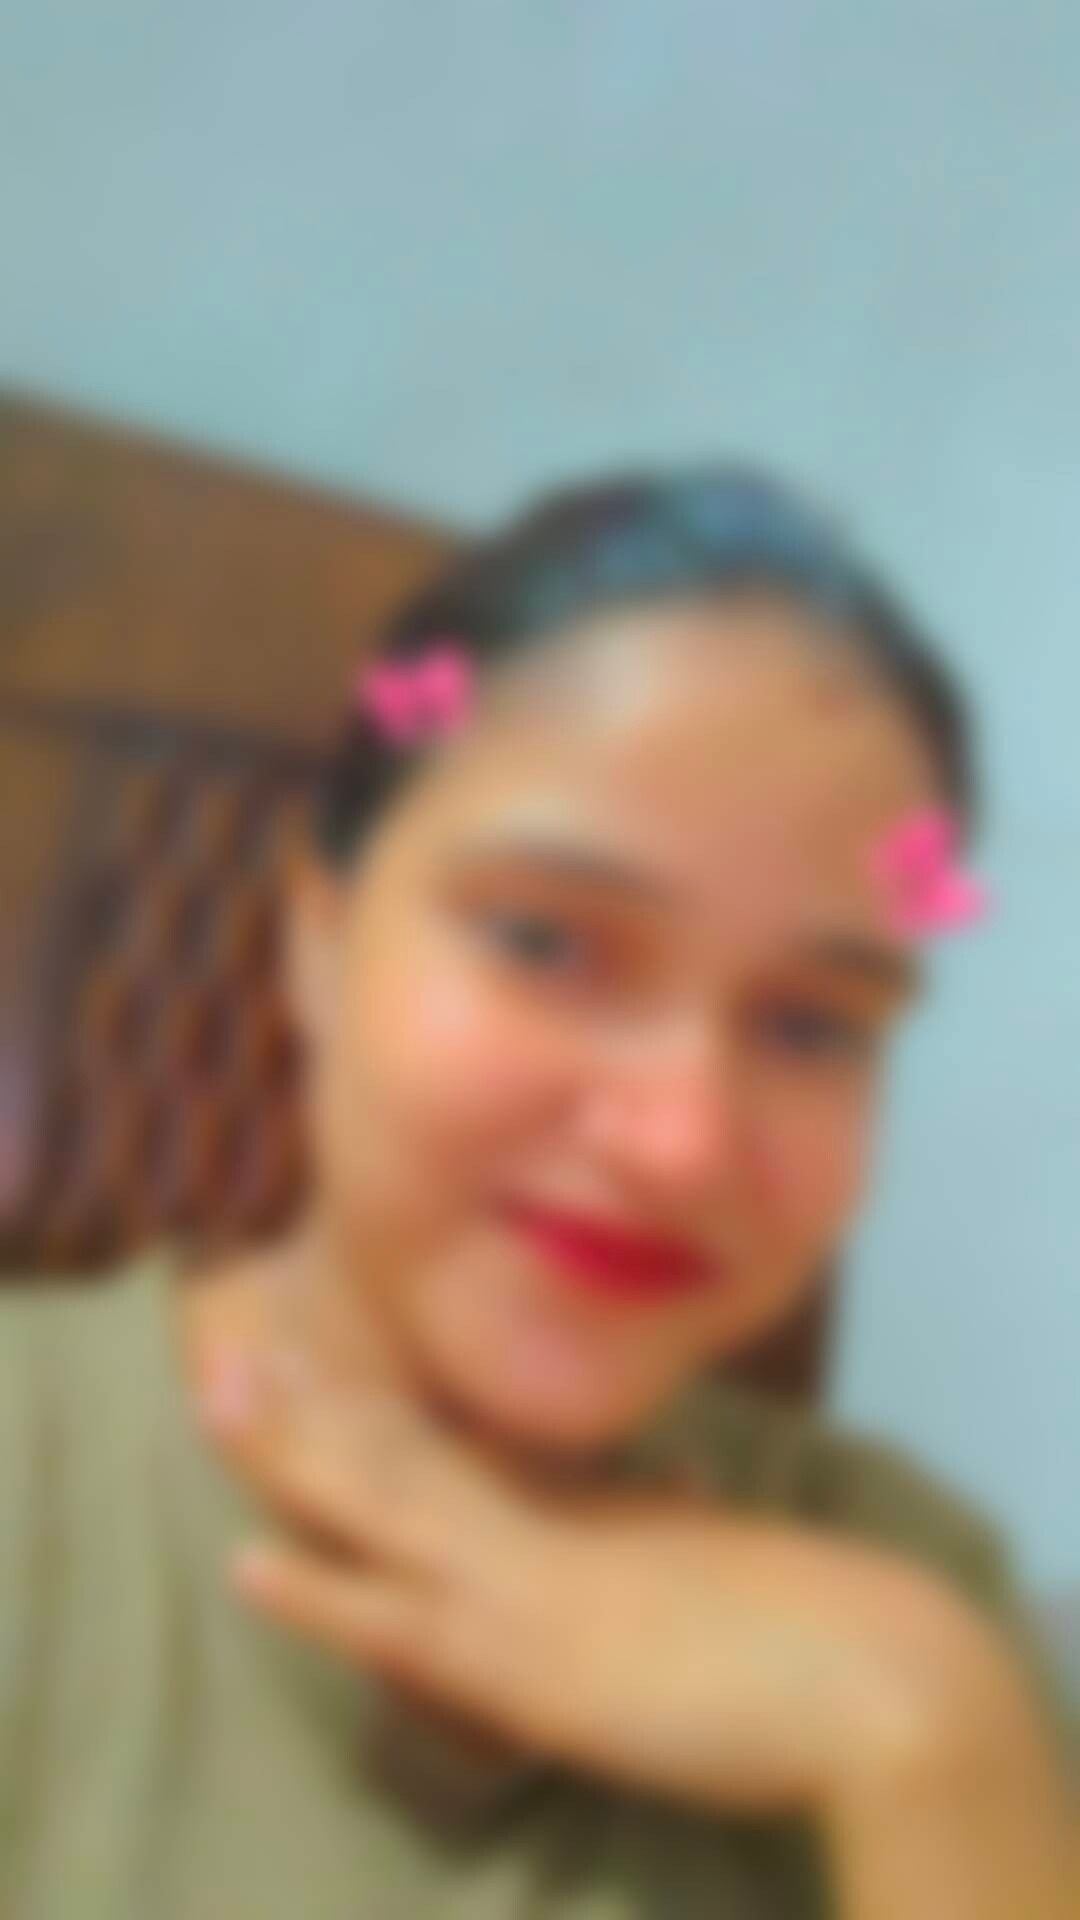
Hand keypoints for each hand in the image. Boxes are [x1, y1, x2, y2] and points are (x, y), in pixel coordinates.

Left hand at [200, 1348, 1038, 1820]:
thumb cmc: (810, 1618)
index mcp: (574, 1505)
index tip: (306, 1358)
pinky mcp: (530, 1657)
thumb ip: (673, 1522)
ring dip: (294, 1448)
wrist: (873, 1664)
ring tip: (216, 1388)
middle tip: (227, 1333)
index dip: (370, 1403)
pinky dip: (323, 1592)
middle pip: (400, 1446)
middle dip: (310, 1399)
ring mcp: (526, 1585)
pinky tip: (250, 1565)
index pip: (451, 1447)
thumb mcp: (715, 1556)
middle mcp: (538, 1525)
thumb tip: (679, 1480)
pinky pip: (403, 1621)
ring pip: (384, 1502)